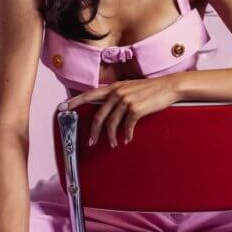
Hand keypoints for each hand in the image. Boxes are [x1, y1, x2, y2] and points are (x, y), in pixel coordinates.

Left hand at [62, 76, 180, 146]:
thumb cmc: (151, 89)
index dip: (74, 101)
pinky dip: (126, 135)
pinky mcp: (136, 109)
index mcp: (114, 87)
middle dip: (93, 131)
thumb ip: (118, 95)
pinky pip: (126, 126)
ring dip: (111, 137)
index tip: (62, 108)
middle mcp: (117, 92)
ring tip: (113, 144)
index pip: (89, 94)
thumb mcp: (130, 88)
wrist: (169, 86)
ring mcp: (126, 100)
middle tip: (91, 142)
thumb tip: (108, 108)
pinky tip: (127, 139)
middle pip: (98, 115)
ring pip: (111, 123)